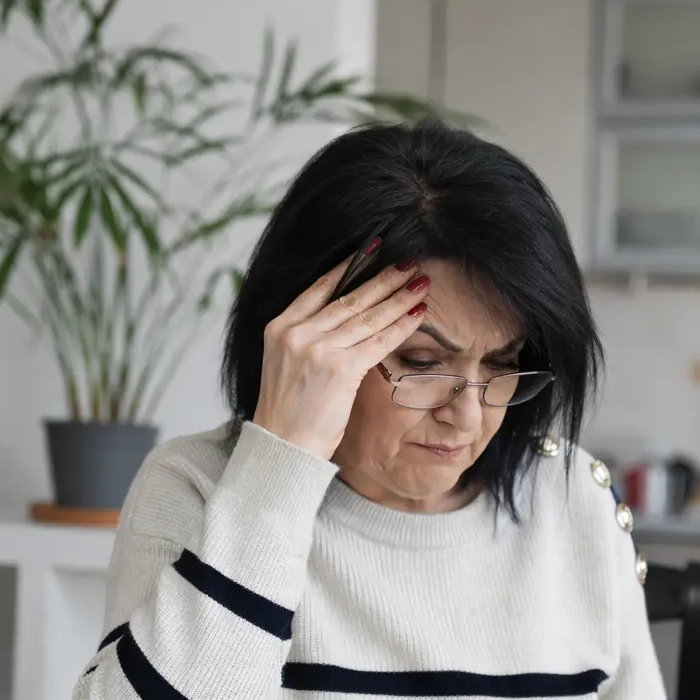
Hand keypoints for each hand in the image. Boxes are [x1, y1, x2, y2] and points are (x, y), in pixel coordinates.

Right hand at [251, 252, 429, 458]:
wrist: (282, 446)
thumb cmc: (289, 413)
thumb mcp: (287, 364)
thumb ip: (308, 337)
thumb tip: (345, 318)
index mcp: (280, 328)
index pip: (319, 289)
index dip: (348, 269)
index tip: (371, 252)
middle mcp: (297, 333)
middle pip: (349, 299)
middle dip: (382, 279)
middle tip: (407, 263)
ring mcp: (318, 349)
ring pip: (368, 317)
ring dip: (398, 297)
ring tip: (420, 283)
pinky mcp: (340, 369)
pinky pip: (378, 341)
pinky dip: (401, 325)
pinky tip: (418, 312)